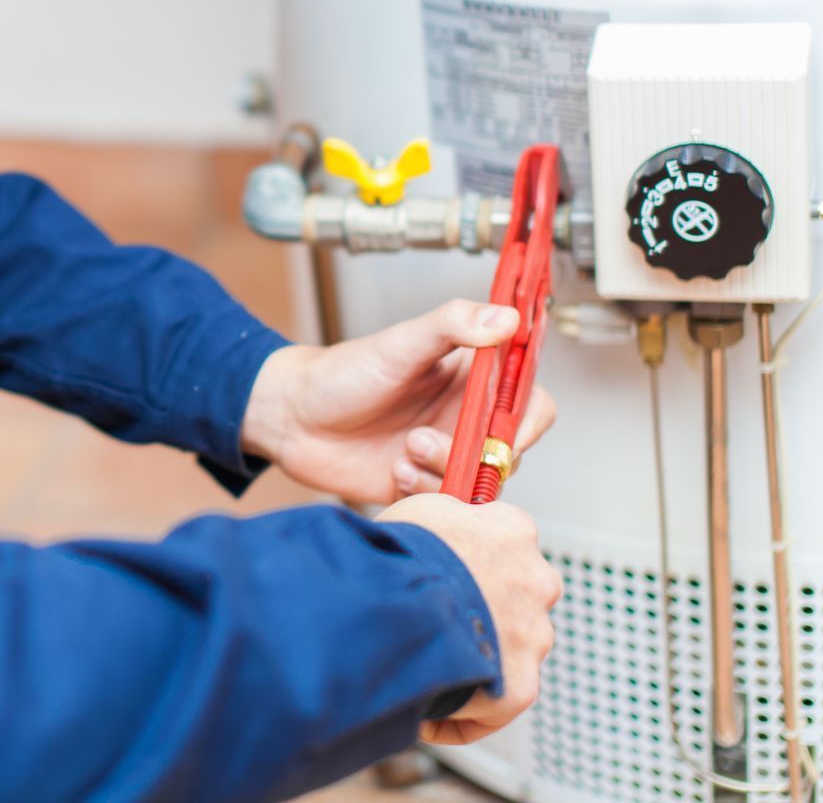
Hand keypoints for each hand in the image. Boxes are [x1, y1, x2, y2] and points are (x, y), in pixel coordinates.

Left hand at [240, 300, 556, 507]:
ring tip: (403, 452)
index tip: (499, 431)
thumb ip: (453, 324)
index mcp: (470, 379)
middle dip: (476, 456)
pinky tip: (394, 472)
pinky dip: (425, 493)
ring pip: (480, 483)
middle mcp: (464, 419)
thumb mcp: (399, 342)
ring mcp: (445, 455)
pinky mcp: (423, 486)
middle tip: (426, 441)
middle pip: (508, 451)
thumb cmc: (342, 373)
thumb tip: (506, 317)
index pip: (530, 403)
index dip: (525, 422)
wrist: (292, 418)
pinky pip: (448, 505)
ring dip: (444, 473)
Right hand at [377, 491, 561, 743]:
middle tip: (438, 618)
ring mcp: (534, 635)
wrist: (401, 603)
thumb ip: (450, 517)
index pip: (506, 541)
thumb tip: (449, 525)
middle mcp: (537, 580)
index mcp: (514, 530)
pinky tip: (427, 713)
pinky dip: (464, 712)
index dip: (473, 558)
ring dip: (478, 656)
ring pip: (510, 648)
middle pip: (516, 597)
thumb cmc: (404, 552)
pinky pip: (494, 705)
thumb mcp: (424, 509)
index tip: (448, 570)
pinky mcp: (522, 687)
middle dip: (485, 608)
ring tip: (427, 664)